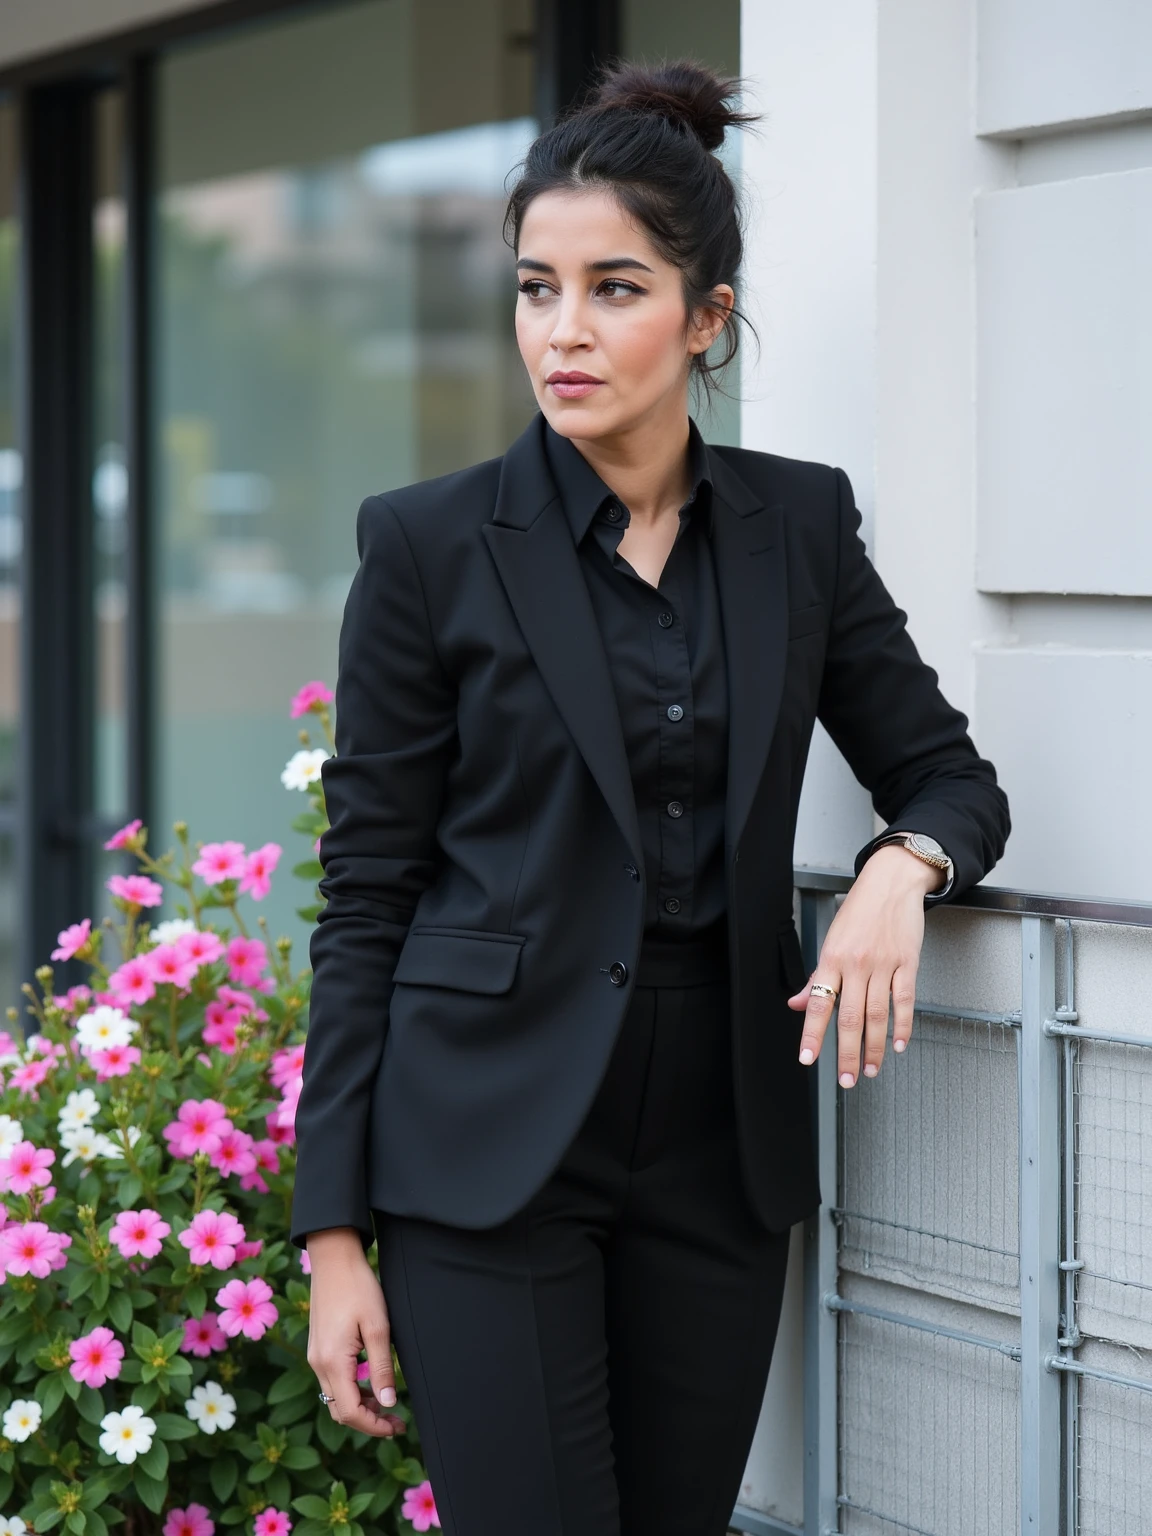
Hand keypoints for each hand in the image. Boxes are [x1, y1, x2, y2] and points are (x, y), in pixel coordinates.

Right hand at [305, 1228, 406, 1437]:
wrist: (334, 1258)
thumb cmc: (359, 1288)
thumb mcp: (378, 1327)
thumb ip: (381, 1368)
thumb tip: (387, 1404)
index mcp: (332, 1362)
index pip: (349, 1412)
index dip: (373, 1426)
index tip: (396, 1428)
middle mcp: (318, 1364)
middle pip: (339, 1410)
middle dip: (368, 1421)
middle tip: (397, 1421)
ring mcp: (314, 1356)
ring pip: (335, 1397)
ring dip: (360, 1406)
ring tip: (388, 1404)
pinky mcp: (317, 1348)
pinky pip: (332, 1381)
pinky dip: (352, 1390)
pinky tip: (371, 1383)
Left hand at [787, 844, 939, 1085]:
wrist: (891, 883)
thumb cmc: (859, 911)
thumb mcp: (831, 941)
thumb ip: (817, 978)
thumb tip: (798, 1004)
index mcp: (832, 959)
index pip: (819, 1004)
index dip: (813, 1035)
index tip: (808, 1059)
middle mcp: (856, 964)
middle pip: (849, 1017)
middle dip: (847, 1053)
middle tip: (846, 1079)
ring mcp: (883, 964)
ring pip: (877, 1014)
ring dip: (874, 1047)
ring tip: (871, 1069)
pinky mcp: (907, 963)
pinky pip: (905, 1000)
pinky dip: (903, 1025)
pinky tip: (899, 1044)